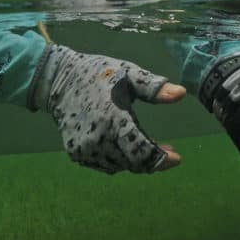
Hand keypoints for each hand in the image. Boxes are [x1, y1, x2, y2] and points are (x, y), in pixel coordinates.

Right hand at [31, 44, 185, 173]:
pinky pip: (105, 164)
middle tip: (167, 150)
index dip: (161, 159)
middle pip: (133, 163)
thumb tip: (181, 94)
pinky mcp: (77, 153)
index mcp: (114, 119)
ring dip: (135, 159)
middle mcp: (99, 139)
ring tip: (145, 144)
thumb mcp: (128, 73)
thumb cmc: (98, 73)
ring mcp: (85, 149)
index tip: (177, 157)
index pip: (142, 151)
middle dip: (153, 160)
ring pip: (120, 166)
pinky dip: (118, 159)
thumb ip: (153, 87)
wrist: (58, 79)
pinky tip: (123, 144)